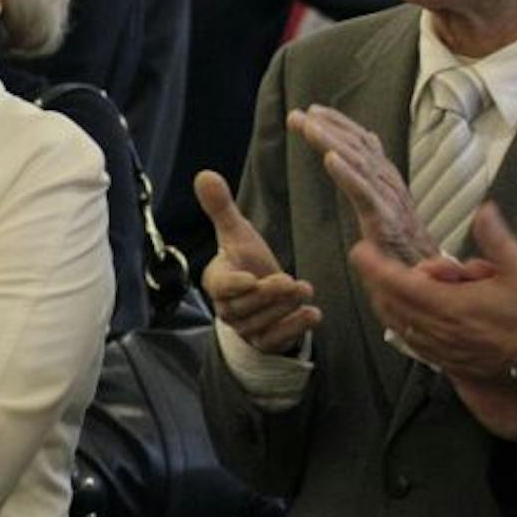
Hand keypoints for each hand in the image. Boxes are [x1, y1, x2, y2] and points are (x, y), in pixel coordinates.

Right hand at [196, 169, 320, 353]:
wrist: (263, 296)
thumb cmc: (248, 261)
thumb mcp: (238, 233)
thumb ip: (221, 208)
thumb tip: (204, 173)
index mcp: (217, 281)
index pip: (220, 286)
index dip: (234, 285)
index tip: (251, 278)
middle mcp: (227, 309)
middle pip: (245, 307)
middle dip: (270, 296)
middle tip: (294, 282)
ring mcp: (245, 329)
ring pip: (262, 324)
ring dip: (286, 309)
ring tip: (306, 291)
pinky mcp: (264, 342)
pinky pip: (276, 340)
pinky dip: (295, 328)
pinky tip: (312, 313)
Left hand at [288, 104, 437, 263]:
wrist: (426, 276)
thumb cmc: (401, 245)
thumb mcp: (382, 207)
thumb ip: (366, 183)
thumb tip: (348, 158)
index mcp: (386, 179)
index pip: (362, 143)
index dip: (339, 124)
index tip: (311, 111)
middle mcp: (389, 183)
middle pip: (358, 147)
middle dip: (328, 127)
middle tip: (298, 115)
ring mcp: (389, 201)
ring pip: (359, 164)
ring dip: (332, 142)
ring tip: (308, 127)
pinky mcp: (385, 221)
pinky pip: (364, 194)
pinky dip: (347, 174)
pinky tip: (329, 159)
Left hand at [348, 202, 516, 438]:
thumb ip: (498, 240)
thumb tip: (484, 211)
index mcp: (450, 306)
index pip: (397, 283)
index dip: (373, 265)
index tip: (360, 250)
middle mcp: (438, 330)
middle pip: (388, 302)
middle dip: (385, 279)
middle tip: (408, 264)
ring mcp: (439, 349)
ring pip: (396, 322)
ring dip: (395, 299)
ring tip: (425, 282)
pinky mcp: (445, 361)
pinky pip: (411, 339)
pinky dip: (406, 320)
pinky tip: (424, 308)